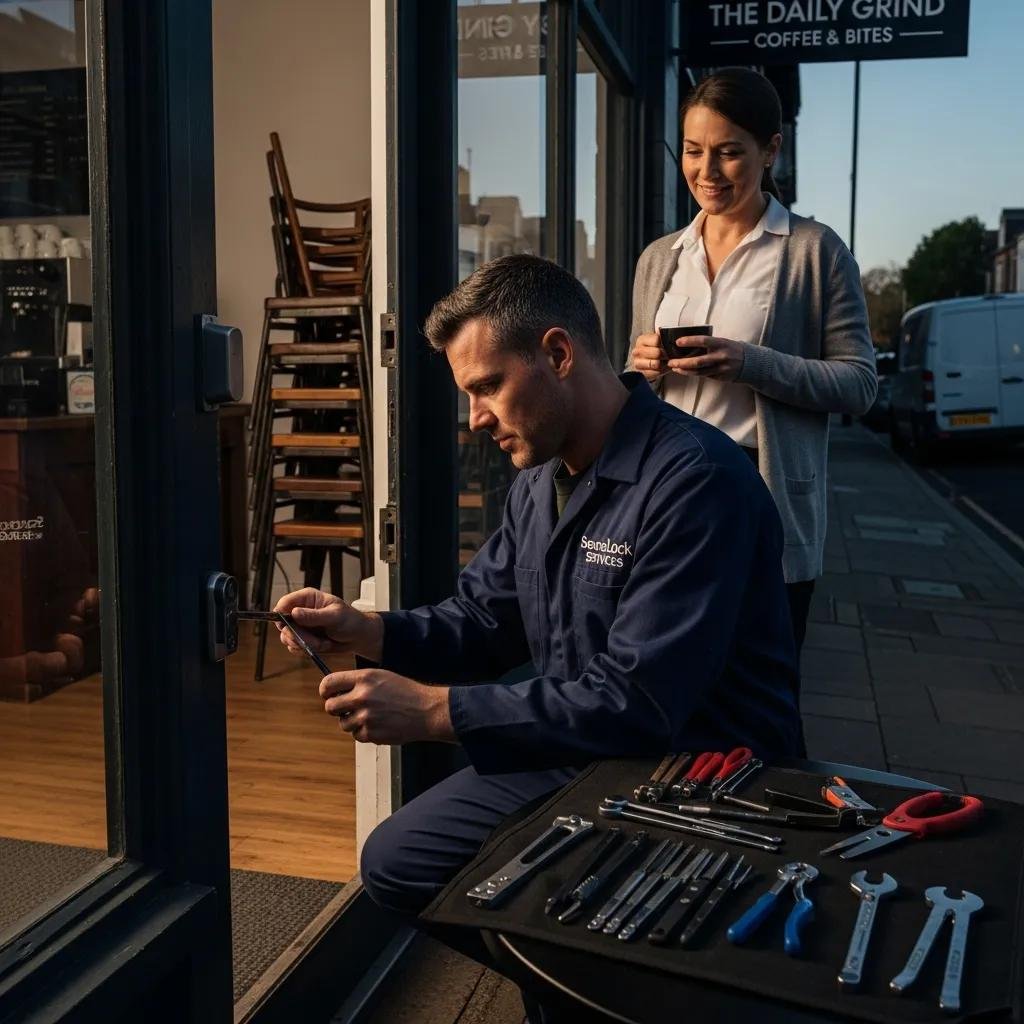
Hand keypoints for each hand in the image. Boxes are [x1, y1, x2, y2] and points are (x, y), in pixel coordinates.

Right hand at [274, 587, 383, 661]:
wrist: (358, 637)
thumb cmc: (350, 620)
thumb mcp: (335, 616)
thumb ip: (314, 616)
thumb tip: (294, 613)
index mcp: (307, 599)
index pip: (284, 603)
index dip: (280, 614)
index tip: (286, 626)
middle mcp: (300, 611)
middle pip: (282, 624)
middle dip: (297, 636)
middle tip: (314, 641)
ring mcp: (300, 626)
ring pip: (288, 638)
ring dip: (305, 644)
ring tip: (323, 642)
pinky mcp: (303, 639)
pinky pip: (295, 648)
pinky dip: (308, 650)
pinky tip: (323, 645)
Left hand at [318, 668, 454, 744]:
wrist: (426, 710)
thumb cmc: (406, 692)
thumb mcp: (382, 676)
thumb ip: (359, 682)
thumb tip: (336, 691)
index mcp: (364, 678)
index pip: (328, 683)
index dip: (325, 690)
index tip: (328, 694)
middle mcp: (362, 696)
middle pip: (330, 706)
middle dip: (337, 708)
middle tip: (347, 708)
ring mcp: (365, 717)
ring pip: (343, 723)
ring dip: (352, 721)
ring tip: (370, 716)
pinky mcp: (371, 733)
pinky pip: (356, 735)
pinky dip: (364, 732)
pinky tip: (378, 724)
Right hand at [629, 333, 664, 381]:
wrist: (645, 363)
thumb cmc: (652, 350)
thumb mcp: (655, 340)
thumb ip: (660, 335)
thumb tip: (660, 330)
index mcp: (641, 340)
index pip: (656, 340)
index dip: (663, 344)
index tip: (666, 346)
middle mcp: (637, 351)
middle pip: (657, 352)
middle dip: (664, 355)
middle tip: (667, 355)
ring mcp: (637, 362)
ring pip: (656, 364)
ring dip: (663, 364)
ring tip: (664, 362)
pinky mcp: (640, 373)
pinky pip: (655, 373)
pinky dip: (660, 371)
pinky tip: (660, 368)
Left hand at [666, 335, 745, 381]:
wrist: (749, 363)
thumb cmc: (731, 349)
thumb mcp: (722, 342)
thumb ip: (709, 343)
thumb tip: (688, 342)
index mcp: (721, 343)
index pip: (703, 341)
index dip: (690, 341)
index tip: (678, 342)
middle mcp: (721, 356)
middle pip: (698, 361)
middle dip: (682, 362)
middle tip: (670, 361)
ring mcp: (720, 368)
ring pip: (699, 372)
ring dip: (684, 370)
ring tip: (674, 367)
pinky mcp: (719, 377)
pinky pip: (703, 376)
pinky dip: (692, 374)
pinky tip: (683, 371)